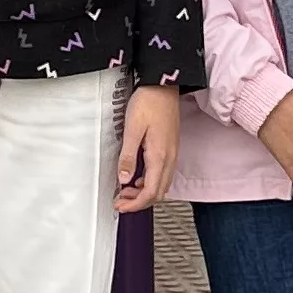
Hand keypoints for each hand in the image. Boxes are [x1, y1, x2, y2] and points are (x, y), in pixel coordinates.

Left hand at [117, 84, 180, 212]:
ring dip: (144, 193)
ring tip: (126, 191)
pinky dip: (150, 182)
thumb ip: (128, 156)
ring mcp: (172, 153)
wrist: (163, 85)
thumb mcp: (132, 130)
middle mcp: (170, 158)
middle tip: (120, 201)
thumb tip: (124, 179)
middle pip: (158, 193)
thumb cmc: (148, 102)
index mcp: (160, 156)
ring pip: (162, 185)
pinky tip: (138, 177)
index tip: (121, 207)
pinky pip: (163, 174)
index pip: (150, 192)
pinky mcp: (171, 148)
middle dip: (139, 202)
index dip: (135, 204)